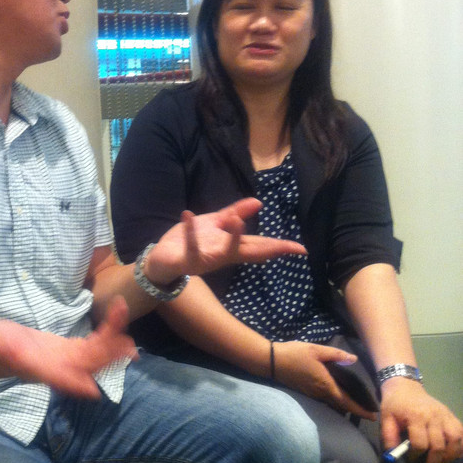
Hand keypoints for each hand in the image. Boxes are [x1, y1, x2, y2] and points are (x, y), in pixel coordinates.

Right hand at [0, 297, 136, 398]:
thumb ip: (6, 348)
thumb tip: (10, 349)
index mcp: (43, 370)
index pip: (63, 379)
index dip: (77, 384)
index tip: (93, 390)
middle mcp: (61, 369)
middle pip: (89, 366)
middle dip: (108, 357)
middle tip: (128, 345)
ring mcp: (68, 360)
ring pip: (96, 355)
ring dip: (113, 344)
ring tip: (127, 326)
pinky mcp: (72, 350)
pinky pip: (94, 344)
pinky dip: (107, 333)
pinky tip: (117, 320)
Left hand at [145, 198, 306, 283]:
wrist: (161, 260)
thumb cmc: (191, 242)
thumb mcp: (215, 224)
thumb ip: (234, 213)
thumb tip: (258, 202)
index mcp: (230, 247)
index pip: (260, 246)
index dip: (280, 247)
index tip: (301, 249)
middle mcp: (222, 255)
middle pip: (249, 251)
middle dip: (269, 249)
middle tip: (290, 248)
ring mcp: (205, 259)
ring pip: (222, 251)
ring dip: (231, 237)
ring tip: (238, 221)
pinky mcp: (186, 259)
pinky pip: (189, 244)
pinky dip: (189, 230)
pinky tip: (188, 214)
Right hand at [271, 341, 377, 419]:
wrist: (272, 361)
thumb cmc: (295, 354)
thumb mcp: (317, 350)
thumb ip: (336, 355)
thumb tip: (354, 360)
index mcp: (326, 384)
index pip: (347, 401)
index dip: (361, 410)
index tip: (373, 417)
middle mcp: (320, 393)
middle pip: (341, 406)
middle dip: (355, 410)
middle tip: (369, 413)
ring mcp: (312, 394)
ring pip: (332, 404)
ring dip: (344, 406)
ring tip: (356, 405)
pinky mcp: (306, 392)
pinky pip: (324, 400)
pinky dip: (334, 402)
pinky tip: (337, 396)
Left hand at [380, 378, 462, 462]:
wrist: (406, 387)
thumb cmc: (395, 404)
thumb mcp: (386, 418)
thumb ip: (389, 436)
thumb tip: (392, 456)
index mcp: (416, 416)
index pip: (420, 442)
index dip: (416, 455)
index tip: (411, 460)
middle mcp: (434, 416)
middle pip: (439, 445)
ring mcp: (445, 415)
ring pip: (455, 439)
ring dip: (450, 456)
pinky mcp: (451, 415)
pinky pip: (462, 432)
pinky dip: (462, 445)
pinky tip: (456, 454)